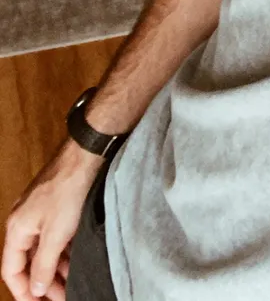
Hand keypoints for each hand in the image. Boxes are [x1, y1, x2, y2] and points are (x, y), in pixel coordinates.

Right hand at [1, 138, 103, 300]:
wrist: (87, 155)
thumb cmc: (68, 189)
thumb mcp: (55, 235)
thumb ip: (43, 265)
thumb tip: (35, 288)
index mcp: (17, 229)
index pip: (11, 271)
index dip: (22, 291)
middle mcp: (24, 221)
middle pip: (28, 262)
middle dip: (43, 282)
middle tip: (61, 297)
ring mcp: (40, 212)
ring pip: (43, 249)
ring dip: (55, 268)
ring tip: (72, 283)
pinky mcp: (56, 205)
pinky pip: (55, 236)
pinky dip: (63, 251)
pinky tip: (77, 260)